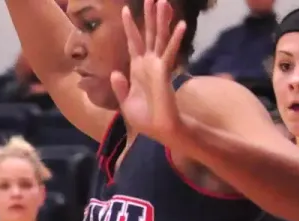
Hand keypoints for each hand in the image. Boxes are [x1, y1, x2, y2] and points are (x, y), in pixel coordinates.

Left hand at [109, 0, 187, 144]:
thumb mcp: (126, 102)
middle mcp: (149, 64)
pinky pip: (169, 53)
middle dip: (150, 16)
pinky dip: (175, 39)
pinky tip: (181, 25)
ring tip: (164, 1)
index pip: (134, 43)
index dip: (130, 27)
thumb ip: (120, 87)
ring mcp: (157, 66)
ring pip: (159, 38)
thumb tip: (117, 72)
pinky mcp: (163, 72)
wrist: (158, 130)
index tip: (126, 10)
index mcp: (138, 69)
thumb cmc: (145, 119)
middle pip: (149, 34)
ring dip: (162, 20)